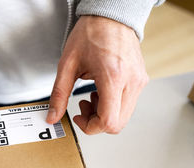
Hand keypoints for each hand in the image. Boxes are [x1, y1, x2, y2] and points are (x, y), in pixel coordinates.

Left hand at [47, 16, 148, 133]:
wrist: (110, 15)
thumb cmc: (91, 33)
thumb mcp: (68, 64)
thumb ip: (59, 94)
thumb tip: (52, 116)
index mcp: (113, 77)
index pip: (108, 121)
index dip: (90, 127)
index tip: (78, 117)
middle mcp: (131, 82)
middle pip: (117, 124)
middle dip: (96, 122)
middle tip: (83, 107)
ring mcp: (139, 81)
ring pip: (123, 116)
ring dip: (104, 114)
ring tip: (91, 96)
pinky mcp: (141, 80)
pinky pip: (128, 104)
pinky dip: (112, 105)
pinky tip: (101, 90)